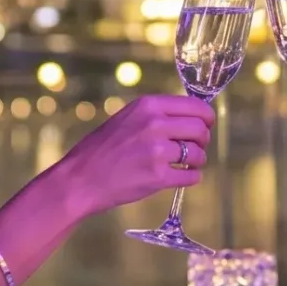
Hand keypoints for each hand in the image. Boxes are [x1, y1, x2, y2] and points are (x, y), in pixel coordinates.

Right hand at [52, 94, 212, 214]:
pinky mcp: (158, 177)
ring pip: (198, 154)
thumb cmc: (101, 149)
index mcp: (148, 106)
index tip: (205, 125)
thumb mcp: (127, 118)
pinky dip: (191, 177)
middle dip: (203, 140)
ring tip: (186, 164)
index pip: (195, 106)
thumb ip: (156, 115)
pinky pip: (192, 176)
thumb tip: (190, 118)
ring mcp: (157, 151)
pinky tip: (181, 176)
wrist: (80, 179)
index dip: (206, 118)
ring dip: (197, 161)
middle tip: (196, 148)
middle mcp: (155, 124)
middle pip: (200, 129)